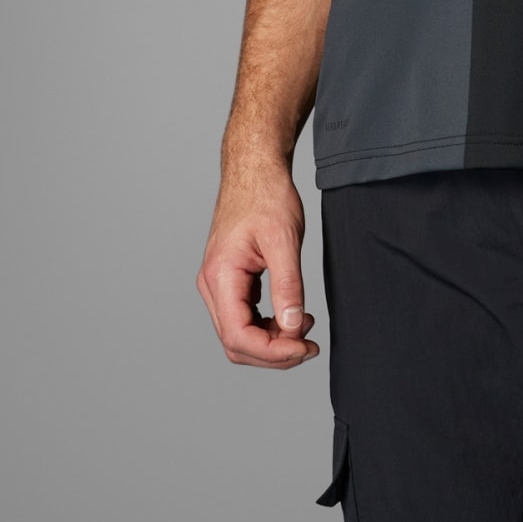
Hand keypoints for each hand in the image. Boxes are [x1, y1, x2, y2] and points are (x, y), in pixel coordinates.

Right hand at [197, 157, 320, 367]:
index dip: (273, 352)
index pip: (238, 336)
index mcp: (220, 276)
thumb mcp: (284, 240)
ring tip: (305, 327)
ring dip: (272, 342)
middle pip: (236, 343)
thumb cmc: (266, 196)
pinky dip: (268, 326)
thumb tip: (293, 327)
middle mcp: (212, 285)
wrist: (255, 169)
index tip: (305, 347)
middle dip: (274, 353)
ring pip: (239, 334)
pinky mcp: (230, 281)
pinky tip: (293, 316)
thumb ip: (288, 286)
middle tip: (310, 345)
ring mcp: (218, 285)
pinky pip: (244, 318)